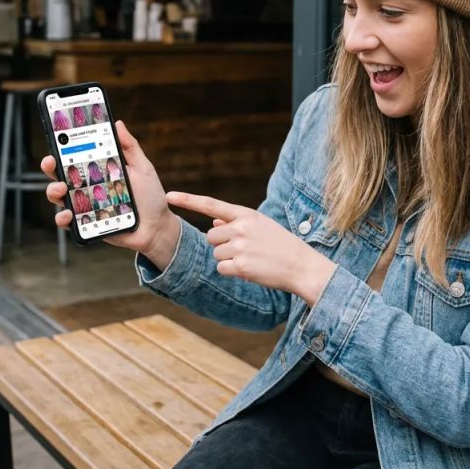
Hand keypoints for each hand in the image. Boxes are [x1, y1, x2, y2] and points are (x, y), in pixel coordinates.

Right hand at [41, 120, 179, 266]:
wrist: (157, 228)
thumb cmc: (151, 197)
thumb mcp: (143, 168)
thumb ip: (130, 147)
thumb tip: (117, 124)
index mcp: (100, 170)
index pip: (76, 155)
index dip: (64, 146)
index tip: (58, 137)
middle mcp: (88, 186)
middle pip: (61, 174)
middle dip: (50, 166)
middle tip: (50, 161)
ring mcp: (85, 205)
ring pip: (59, 196)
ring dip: (53, 190)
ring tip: (60, 189)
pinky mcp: (86, 224)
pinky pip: (68, 222)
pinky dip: (63, 218)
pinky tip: (68, 214)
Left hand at [165, 191, 336, 304]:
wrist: (300, 264)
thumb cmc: (280, 244)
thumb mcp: (261, 225)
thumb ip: (236, 221)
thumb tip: (212, 219)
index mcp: (245, 214)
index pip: (211, 204)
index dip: (188, 200)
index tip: (169, 196)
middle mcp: (241, 228)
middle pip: (210, 236)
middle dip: (222, 244)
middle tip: (244, 249)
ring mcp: (240, 247)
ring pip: (215, 254)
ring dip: (228, 259)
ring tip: (250, 258)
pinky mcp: (240, 266)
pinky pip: (221, 269)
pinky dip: (232, 272)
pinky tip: (250, 269)